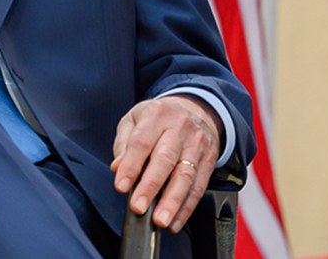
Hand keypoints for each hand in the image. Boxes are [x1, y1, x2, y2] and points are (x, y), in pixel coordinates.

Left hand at [110, 96, 222, 231]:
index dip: (131, 166)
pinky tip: (176, 220)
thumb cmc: (159, 118)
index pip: (141, 142)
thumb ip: (124, 143)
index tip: (121, 187)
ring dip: (173, 201)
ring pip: (186, 175)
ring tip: (160, 220)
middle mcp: (179, 128)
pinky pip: (199, 186)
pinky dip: (187, 207)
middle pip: (165, 159)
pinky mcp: (209, 159)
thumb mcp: (134, 119)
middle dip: (151, 187)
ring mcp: (197, 144)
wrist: (195, 108)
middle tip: (139, 208)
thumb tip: (118, 168)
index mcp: (157, 116)